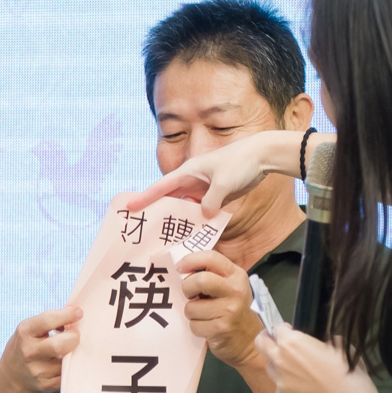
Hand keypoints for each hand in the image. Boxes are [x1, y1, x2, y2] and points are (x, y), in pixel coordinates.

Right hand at [0, 307, 80, 392]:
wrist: (14, 374)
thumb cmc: (28, 344)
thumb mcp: (31, 328)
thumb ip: (50, 321)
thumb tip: (76, 315)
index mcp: (25, 332)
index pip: (48, 320)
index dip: (67, 315)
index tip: (79, 313)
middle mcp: (29, 352)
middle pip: (59, 345)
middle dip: (73, 337)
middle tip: (75, 335)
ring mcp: (37, 370)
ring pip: (67, 360)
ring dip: (72, 353)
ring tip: (67, 350)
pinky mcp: (46, 384)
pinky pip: (67, 373)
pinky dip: (69, 367)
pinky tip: (62, 363)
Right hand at [121, 130, 297, 217]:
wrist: (262, 156)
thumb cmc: (240, 162)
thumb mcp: (224, 184)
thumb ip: (211, 202)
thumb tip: (204, 215)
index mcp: (189, 171)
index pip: (161, 187)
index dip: (145, 197)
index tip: (129, 206)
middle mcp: (193, 180)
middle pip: (170, 198)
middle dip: (157, 211)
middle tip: (144, 227)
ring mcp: (204, 188)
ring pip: (186, 206)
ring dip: (179, 219)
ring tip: (167, 236)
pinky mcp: (216, 194)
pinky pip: (202, 210)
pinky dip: (197, 220)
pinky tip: (193, 233)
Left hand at [178, 250, 263, 369]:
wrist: (250, 343)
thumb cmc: (233, 311)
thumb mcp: (229, 288)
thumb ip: (211, 275)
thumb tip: (182, 268)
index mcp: (236, 275)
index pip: (211, 257)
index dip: (190, 260)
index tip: (179, 268)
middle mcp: (235, 290)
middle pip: (200, 280)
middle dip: (187, 288)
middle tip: (190, 295)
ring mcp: (230, 310)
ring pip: (191, 307)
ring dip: (192, 313)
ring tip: (204, 316)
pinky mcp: (221, 328)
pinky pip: (193, 325)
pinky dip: (195, 327)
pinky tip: (207, 328)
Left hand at [254, 323, 365, 392]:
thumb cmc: (345, 366)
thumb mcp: (336, 342)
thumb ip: (319, 339)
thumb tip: (317, 340)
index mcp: (290, 341)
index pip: (277, 328)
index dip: (284, 329)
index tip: (291, 331)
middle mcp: (279, 358)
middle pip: (260, 343)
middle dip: (266, 339)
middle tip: (275, 340)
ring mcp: (279, 379)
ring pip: (270, 366)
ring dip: (277, 363)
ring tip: (293, 368)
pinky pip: (279, 385)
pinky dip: (286, 383)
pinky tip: (301, 385)